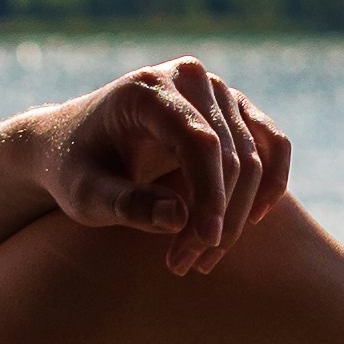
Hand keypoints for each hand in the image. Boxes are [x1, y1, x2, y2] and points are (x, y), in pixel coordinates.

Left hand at [36, 59, 294, 275]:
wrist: (71, 142)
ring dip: (239, 212)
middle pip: (230, 153)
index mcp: (148, 90)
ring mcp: (216, 90)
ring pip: (254, 156)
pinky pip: (272, 144)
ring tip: (204, 257)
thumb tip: (179, 220)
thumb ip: (126, 205)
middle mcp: (189, 78)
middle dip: (217, 215)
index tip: (205, 241)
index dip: (210, 194)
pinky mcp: (233, 108)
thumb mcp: (83, 193)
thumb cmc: (74, 168)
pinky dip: (271, 182)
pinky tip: (253, 219)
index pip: (199, 142)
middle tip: (188, 264)